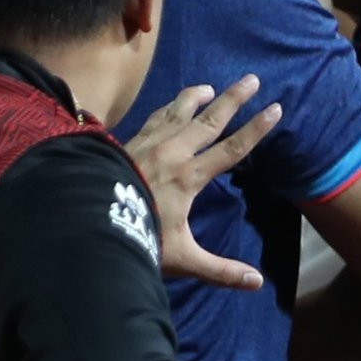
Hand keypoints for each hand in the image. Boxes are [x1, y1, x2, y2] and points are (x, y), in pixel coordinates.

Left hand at [125, 77, 279, 290]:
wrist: (84, 220)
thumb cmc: (137, 237)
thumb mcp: (182, 258)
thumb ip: (220, 269)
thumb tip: (257, 282)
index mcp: (189, 177)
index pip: (231, 150)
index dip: (255, 130)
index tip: (276, 108)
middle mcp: (172, 153)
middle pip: (209, 120)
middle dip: (233, 99)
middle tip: (251, 79)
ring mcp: (148, 144)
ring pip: (178, 112)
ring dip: (196, 97)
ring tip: (209, 87)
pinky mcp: (128, 143)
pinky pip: (153, 118)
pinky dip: (167, 108)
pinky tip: (170, 105)